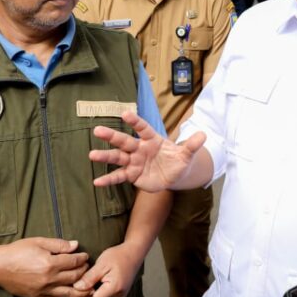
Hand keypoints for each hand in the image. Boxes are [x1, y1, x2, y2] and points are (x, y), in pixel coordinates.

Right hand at [0, 237, 90, 296]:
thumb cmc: (17, 251)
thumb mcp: (38, 242)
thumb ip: (58, 244)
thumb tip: (75, 245)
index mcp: (50, 263)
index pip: (73, 261)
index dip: (82, 258)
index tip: (85, 255)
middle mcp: (49, 279)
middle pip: (74, 277)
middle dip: (84, 271)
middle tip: (87, 267)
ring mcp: (43, 290)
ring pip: (68, 293)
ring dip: (80, 289)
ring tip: (88, 287)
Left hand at [72, 242, 142, 296]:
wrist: (134, 253)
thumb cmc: (119, 256)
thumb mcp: (102, 263)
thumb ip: (90, 277)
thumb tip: (77, 287)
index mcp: (114, 288)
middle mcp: (118, 296)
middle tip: (72, 296)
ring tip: (77, 295)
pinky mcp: (117, 296)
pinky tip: (87, 292)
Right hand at [89, 111, 205, 191]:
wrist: (174, 174)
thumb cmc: (178, 160)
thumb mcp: (187, 154)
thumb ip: (192, 145)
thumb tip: (204, 135)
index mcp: (152, 139)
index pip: (142, 128)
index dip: (134, 121)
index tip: (125, 114)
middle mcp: (139, 149)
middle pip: (124, 141)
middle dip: (112, 136)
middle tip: (97, 130)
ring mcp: (134, 162)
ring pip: (118, 158)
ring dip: (105, 156)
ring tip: (92, 155)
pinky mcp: (132, 175)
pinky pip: (119, 177)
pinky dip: (108, 180)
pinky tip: (97, 182)